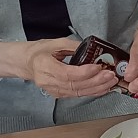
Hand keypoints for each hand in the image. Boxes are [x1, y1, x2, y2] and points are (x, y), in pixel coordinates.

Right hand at [0, 38, 117, 97]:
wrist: (26, 63)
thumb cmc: (39, 51)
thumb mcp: (55, 42)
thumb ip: (74, 46)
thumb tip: (93, 49)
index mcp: (44, 66)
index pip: (67, 74)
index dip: (84, 73)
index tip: (98, 67)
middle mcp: (47, 82)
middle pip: (74, 86)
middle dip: (95, 81)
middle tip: (110, 75)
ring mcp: (53, 90)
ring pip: (78, 93)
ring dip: (97, 88)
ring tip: (111, 82)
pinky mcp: (59, 95)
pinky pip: (77, 95)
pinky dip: (92, 92)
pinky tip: (103, 88)